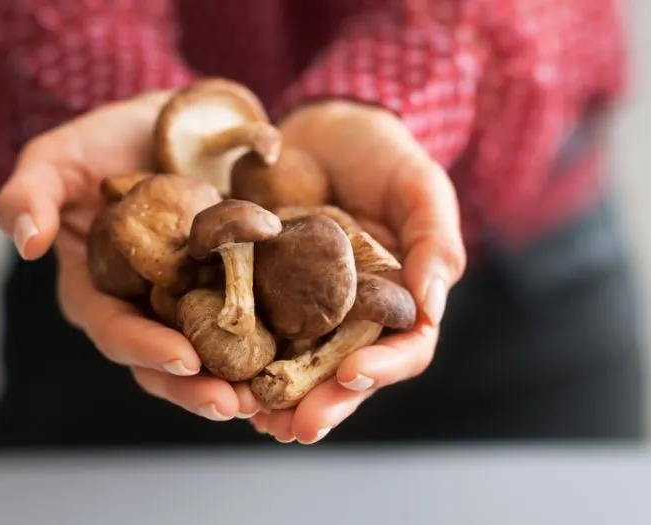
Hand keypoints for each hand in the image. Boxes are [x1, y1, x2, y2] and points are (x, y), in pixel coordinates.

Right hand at [0, 91, 261, 422]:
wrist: (165, 118)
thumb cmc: (100, 141)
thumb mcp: (55, 159)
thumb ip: (30, 195)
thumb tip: (27, 242)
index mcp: (97, 290)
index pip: (115, 329)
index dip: (145, 348)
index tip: (182, 360)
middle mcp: (146, 307)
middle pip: (167, 360)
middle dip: (197, 387)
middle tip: (232, 404)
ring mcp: (192, 300)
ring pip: (214, 353)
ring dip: (239, 379)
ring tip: (270, 399)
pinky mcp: (233, 285)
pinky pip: (255, 320)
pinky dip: (276, 342)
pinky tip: (303, 357)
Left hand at [247, 100, 466, 442]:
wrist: (322, 126)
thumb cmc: (382, 154)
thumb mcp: (419, 185)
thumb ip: (434, 240)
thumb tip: (430, 305)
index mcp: (399, 301)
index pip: (404, 349)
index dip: (382, 368)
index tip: (353, 375)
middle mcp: (353, 317)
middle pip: (345, 374)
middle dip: (323, 404)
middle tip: (296, 427)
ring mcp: (305, 309)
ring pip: (295, 366)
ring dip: (277, 398)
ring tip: (254, 418)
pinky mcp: (260, 291)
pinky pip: (249, 331)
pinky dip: (236, 357)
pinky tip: (216, 374)